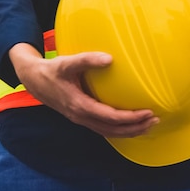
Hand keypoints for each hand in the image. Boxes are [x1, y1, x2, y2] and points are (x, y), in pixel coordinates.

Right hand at [9, 43, 158, 137]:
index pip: (110, 117)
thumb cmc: (52, 70)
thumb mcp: (67, 62)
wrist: (34, 80)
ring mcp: (81, 119)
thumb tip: (110, 58)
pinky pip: (104, 128)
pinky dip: (120, 129)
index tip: (148, 112)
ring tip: (149, 125)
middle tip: (155, 120)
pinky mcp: (82, 117)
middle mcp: (81, 116)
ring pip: (109, 132)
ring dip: (130, 131)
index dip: (130, 118)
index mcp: (79, 105)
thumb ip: (87, 59)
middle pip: (112, 130)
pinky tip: (132, 124)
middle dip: (135, 128)